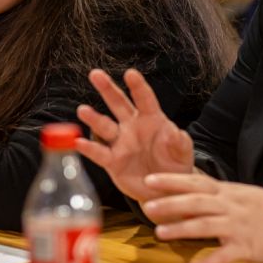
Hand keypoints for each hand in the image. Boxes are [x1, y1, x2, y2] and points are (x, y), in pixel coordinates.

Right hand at [75, 67, 193, 202]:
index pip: (144, 99)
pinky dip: (88, 148)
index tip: (130, 73)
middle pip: (118, 104)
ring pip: (104, 126)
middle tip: (95, 74)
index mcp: (152, 120)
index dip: (137, 86)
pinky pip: (99, 153)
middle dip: (107, 89)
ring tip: (82, 110)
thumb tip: (173, 132)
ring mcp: (121, 143)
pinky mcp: (113, 162)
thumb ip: (179, 141)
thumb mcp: (183, 152)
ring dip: (94, 118)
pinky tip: (78, 142)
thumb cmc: (176, 164)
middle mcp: (133, 127)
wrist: (166, 188)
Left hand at [142, 173, 262, 262]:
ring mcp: (239, 226)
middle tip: (147, 206)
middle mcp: (231, 207)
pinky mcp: (248, 247)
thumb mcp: (243, 196)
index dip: (171, 181)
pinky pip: (225, 255)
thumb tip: (190, 191)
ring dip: (181, 228)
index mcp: (228, 193)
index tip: (149, 180)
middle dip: (170, 203)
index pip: (195, 183)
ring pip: (206, 225)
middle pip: (196, 202)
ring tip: (159, 232)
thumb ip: (218, 195)